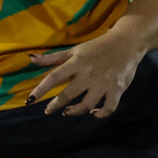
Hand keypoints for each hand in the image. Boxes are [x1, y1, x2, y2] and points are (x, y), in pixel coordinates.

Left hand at [29, 30, 143, 117]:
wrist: (127, 43)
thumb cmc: (97, 47)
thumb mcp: (75, 50)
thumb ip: (54, 57)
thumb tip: (31, 59)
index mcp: (77, 62)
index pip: (54, 77)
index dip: (41, 90)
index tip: (30, 100)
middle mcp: (88, 74)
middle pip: (68, 95)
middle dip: (56, 105)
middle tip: (48, 110)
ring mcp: (103, 83)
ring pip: (86, 104)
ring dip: (75, 111)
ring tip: (68, 112)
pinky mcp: (117, 89)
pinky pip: (108, 108)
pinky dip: (101, 114)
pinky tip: (93, 113)